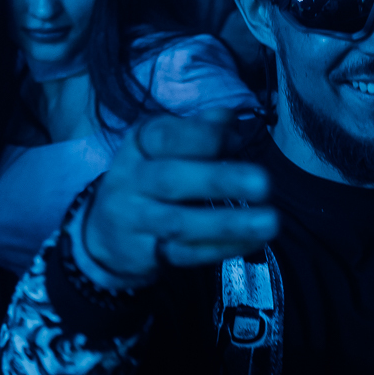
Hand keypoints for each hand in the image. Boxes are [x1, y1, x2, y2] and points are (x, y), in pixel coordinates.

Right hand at [78, 114, 277, 287]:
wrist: (104, 235)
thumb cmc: (149, 182)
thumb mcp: (163, 149)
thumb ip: (199, 132)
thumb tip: (232, 120)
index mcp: (138, 146)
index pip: (164, 136)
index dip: (204, 137)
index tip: (237, 140)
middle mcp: (131, 181)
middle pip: (171, 179)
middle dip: (220, 181)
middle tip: (264, 183)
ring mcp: (135, 221)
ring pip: (179, 223)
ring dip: (228, 224)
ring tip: (269, 221)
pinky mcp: (144, 255)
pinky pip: (185, 254)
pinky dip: (221, 249)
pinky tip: (252, 242)